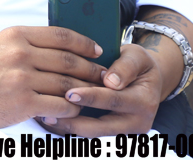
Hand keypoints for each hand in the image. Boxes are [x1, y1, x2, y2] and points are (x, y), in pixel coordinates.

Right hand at [0, 26, 105, 128]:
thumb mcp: (1, 45)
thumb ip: (29, 42)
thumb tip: (65, 46)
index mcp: (15, 35)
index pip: (61, 35)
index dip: (84, 43)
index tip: (97, 50)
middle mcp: (19, 54)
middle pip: (69, 60)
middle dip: (92, 69)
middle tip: (105, 76)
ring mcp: (21, 79)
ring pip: (67, 84)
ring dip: (86, 91)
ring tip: (95, 94)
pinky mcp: (23, 103)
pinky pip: (60, 105)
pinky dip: (72, 109)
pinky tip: (75, 110)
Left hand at [45, 43, 164, 136]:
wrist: (147, 79)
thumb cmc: (137, 64)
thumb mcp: (136, 57)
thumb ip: (125, 66)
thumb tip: (110, 81)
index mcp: (143, 101)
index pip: (113, 100)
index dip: (91, 97)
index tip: (69, 93)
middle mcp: (137, 122)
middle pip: (101, 125)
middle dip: (74, 119)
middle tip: (50, 112)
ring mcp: (124, 131)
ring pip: (93, 133)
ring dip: (68, 126)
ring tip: (45, 117)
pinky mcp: (113, 134)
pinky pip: (89, 132)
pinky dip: (70, 126)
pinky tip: (52, 118)